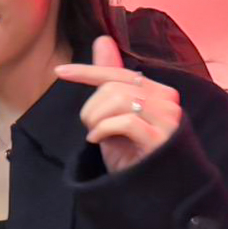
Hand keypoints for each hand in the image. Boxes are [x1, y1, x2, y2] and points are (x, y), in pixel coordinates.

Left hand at [54, 36, 182, 173]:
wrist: (149, 189)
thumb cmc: (132, 152)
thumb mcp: (114, 114)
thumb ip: (110, 79)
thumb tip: (102, 40)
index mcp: (157, 91)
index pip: (118, 73)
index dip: (86, 72)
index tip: (59, 72)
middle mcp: (167, 100)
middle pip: (113, 87)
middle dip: (90, 108)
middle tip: (91, 128)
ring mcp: (168, 119)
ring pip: (117, 100)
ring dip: (95, 119)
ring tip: (95, 135)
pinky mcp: (162, 138)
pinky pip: (124, 121)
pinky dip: (103, 130)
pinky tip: (98, 141)